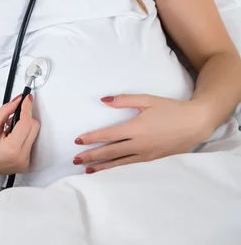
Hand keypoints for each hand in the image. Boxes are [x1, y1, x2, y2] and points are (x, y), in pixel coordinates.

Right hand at [0, 94, 39, 181]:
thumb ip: (6, 110)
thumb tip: (19, 100)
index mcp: (12, 148)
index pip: (26, 122)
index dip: (27, 107)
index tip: (26, 98)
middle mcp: (22, 157)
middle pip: (34, 127)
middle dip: (25, 117)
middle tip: (12, 115)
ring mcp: (25, 162)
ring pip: (34, 134)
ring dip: (24, 127)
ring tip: (8, 129)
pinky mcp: (26, 164)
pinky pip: (30, 142)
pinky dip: (23, 135)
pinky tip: (11, 137)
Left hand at [73, 94, 211, 173]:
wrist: (195, 123)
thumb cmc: (171, 109)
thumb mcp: (147, 100)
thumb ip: (124, 100)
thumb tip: (103, 100)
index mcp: (136, 128)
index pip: (108, 135)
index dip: (92, 138)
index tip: (77, 140)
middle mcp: (139, 144)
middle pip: (110, 152)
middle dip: (91, 156)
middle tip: (75, 160)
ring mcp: (146, 154)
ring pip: (119, 163)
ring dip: (102, 167)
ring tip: (87, 170)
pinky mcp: (153, 160)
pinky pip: (130, 166)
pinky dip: (117, 169)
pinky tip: (110, 171)